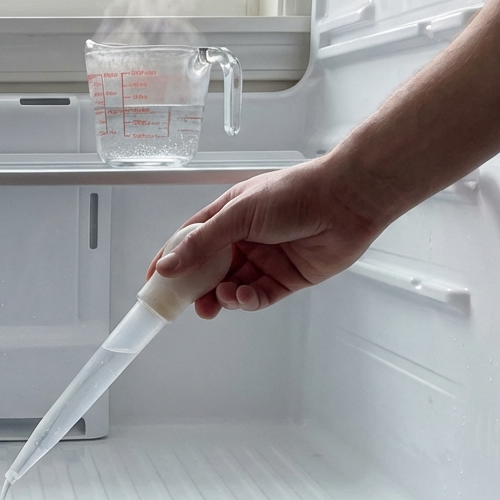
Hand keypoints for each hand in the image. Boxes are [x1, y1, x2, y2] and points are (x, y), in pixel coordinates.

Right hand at [147, 158, 388, 316]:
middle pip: (211, 269)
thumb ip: (202, 244)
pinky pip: (259, 295)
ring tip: (219, 299)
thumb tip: (167, 265)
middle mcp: (246, 237)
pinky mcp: (287, 278)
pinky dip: (248, 300)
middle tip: (185, 304)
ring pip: (233, 285)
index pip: (191, 240)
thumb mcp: (238, 215)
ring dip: (222, 295)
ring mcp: (266, 259)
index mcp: (230, 215)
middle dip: (197, 288)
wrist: (346, 201)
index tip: (154, 281)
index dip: (171, 259)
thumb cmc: (292, 195)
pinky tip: (243, 296)